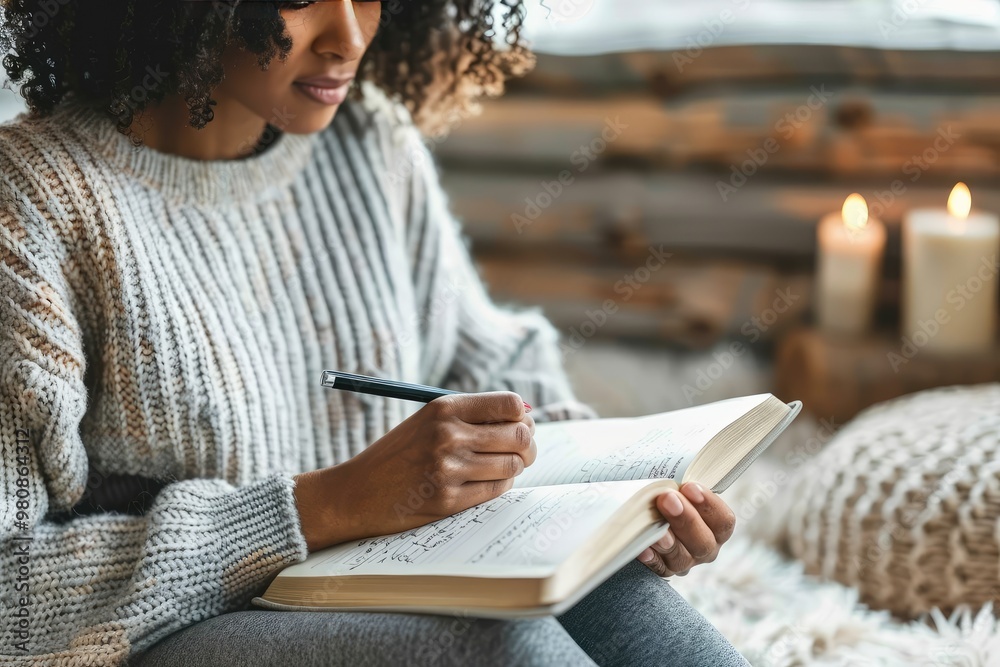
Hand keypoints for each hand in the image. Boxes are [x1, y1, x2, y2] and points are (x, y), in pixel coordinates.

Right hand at [293, 391, 534, 550]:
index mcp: (444, 408)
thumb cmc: (399, 455)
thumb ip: (471, 417)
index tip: (520, 425)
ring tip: (500, 467)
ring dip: (514, 467)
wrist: (357, 493)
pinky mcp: (448, 499)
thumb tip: (525, 414)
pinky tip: (485, 482)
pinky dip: (500, 486)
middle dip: (528, 445)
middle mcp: (447, 435)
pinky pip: (497, 490)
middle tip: (523, 451)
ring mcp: (448, 469)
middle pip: (518, 435)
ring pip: (512, 465)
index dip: (522, 416)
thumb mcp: (428, 422)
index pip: (510, 404)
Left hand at [637, 482, 735, 576]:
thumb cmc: (665, 494)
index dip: (709, 504)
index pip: (724, 521)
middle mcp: (704, 547)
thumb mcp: (678, 486)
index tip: (689, 486)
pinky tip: (643, 549)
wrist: (640, 509)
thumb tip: (672, 478)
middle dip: (686, 519)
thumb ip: (680, 484)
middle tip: (667, 499)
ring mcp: (684, 561)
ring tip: (658, 531)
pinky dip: (651, 559)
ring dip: (669, 542)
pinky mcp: (663, 569)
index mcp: (715, 526)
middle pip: (704, 542)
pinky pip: (658, 568)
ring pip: (682, 558)